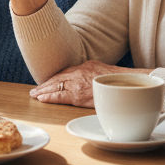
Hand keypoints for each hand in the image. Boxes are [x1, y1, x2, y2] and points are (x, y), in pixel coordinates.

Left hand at [30, 61, 151, 106]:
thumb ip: (92, 74)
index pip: (64, 72)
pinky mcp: (80, 95)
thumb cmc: (120, 82)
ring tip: (35, 94)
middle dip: (45, 84)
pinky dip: (50, 97)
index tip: (45, 82)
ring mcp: (79, 83)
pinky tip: (42, 98)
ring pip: (56, 86)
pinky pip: (61, 96)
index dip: (53, 78)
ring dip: (44, 91)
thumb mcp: (103, 71)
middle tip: (34, 90)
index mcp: (85, 66)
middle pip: (57, 78)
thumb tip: (87, 81)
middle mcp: (80, 72)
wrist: (129, 85)